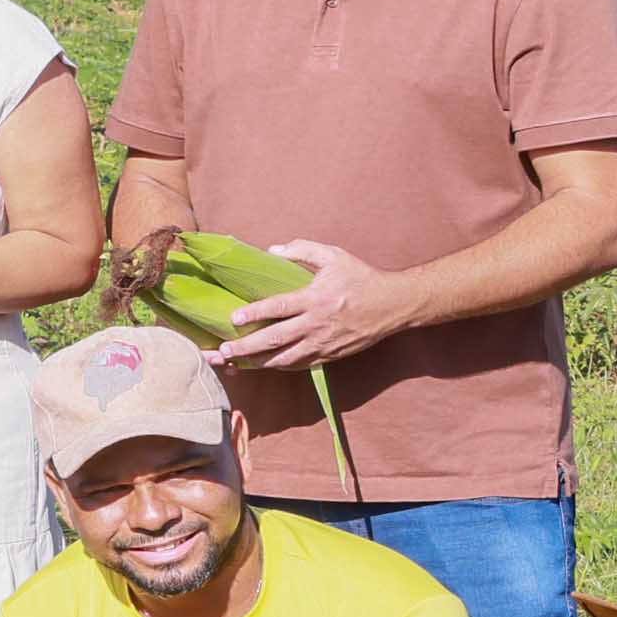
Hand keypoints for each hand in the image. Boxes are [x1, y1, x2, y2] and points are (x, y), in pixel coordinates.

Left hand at [209, 240, 408, 371]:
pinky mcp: (329, 356)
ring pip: (284, 359)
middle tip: (222, 351)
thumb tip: (273, 250)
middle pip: (275, 339)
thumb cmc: (361, 278)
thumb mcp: (335, 256)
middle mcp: (317, 324)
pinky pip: (299, 365)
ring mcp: (323, 343)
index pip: (279, 307)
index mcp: (316, 298)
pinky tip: (260, 366)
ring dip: (257, 363)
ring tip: (232, 364)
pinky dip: (278, 367)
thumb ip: (303, 250)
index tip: (233, 318)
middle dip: (246, 347)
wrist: (393, 305)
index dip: (255, 313)